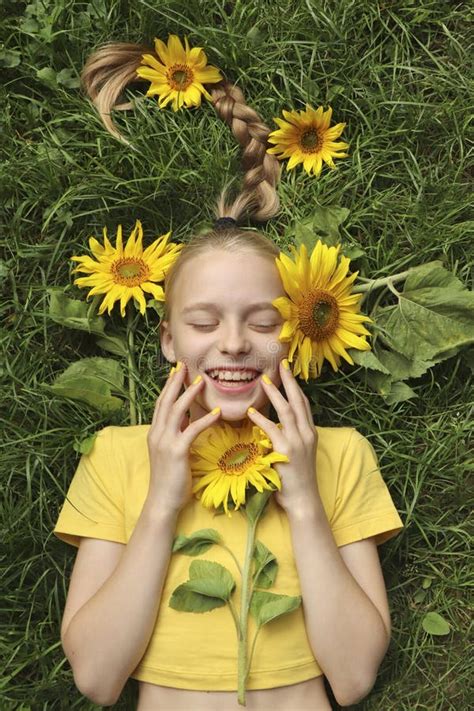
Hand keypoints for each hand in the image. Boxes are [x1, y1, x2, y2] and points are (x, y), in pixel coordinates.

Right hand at [147, 363, 220, 513]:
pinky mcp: (177, 451)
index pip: (161, 404)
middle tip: (185, 366)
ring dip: (190, 394)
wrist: (162, 501)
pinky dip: (205, 419)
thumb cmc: (170, 480)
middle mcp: (157, 434)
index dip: (168, 386)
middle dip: (175, 382)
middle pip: (166, 401)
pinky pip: (192, 430)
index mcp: (155, 433)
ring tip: (202, 381)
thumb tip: (186, 422)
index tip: (176, 372)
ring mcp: (165, 442)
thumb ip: (176, 435)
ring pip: (176, 411)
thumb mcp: (171, 453)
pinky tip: (217, 412)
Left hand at [247, 360, 318, 513]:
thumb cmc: (297, 481)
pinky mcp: (286, 451)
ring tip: (263, 381)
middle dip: (289, 381)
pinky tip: (251, 412)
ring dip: (274, 394)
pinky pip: (272, 430)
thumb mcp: (298, 454)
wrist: (303, 501)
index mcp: (310, 433)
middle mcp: (307, 434)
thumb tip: (276, 426)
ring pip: (286, 411)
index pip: (304, 404)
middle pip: (298, 401)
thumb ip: (290, 437)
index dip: (296, 387)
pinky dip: (261, 420)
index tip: (288, 372)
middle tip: (282, 364)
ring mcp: (298, 442)